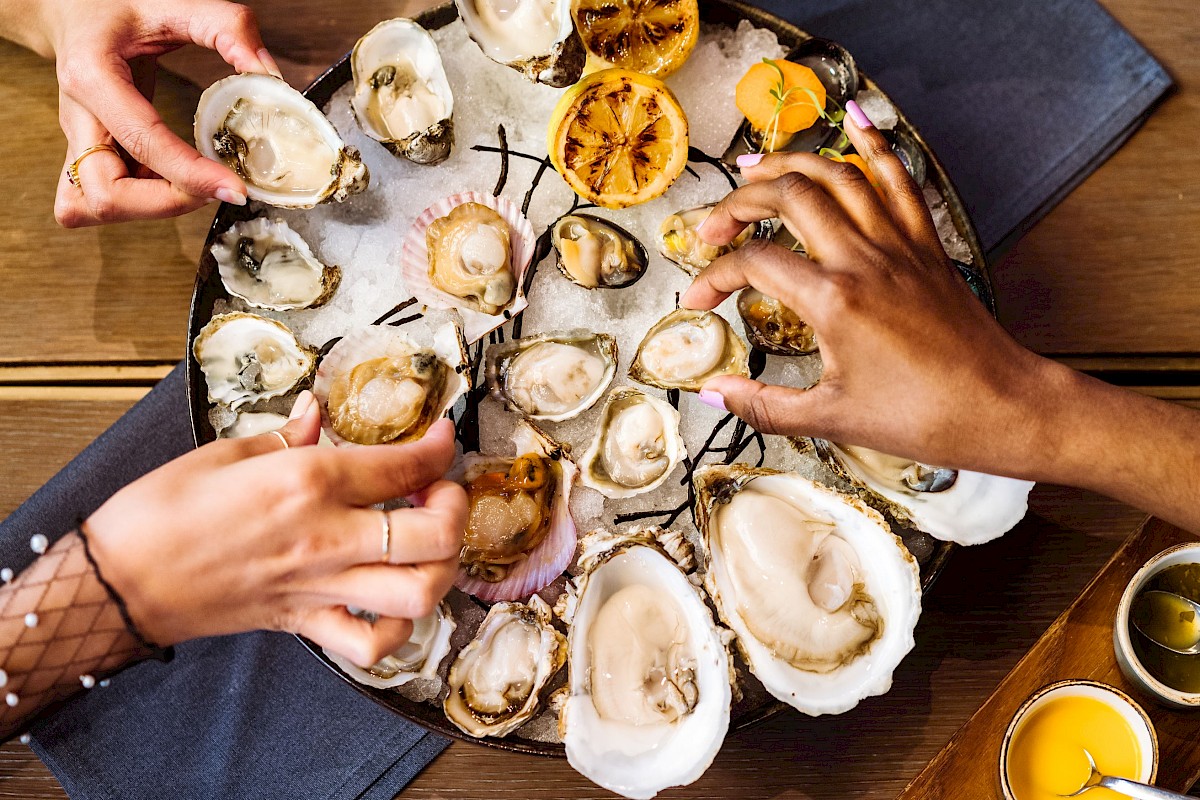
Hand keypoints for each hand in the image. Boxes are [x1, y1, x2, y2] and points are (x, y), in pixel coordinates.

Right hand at [46, 0, 280, 226]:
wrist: (72, 9)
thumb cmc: (118, 6)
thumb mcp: (173, 3)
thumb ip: (227, 28)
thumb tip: (270, 76)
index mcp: (92, 76)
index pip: (142, 142)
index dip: (192, 175)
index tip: (236, 189)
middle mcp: (77, 117)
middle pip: (105, 195)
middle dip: (166, 204)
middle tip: (213, 185)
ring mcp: (75, 141)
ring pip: (90, 207)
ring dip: (147, 210)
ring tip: (190, 184)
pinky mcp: (84, 155)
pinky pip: (96, 201)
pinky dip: (137, 205)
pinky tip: (170, 182)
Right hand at [82, 393, 466, 666]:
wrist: (118, 582)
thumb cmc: (160, 512)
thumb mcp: (224, 451)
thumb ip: (287, 436)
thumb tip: (319, 413)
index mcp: (307, 483)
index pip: (404, 467)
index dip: (438, 449)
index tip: (441, 439)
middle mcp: (326, 539)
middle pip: (435, 534)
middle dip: (455, 508)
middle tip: (438, 491)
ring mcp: (320, 588)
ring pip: (419, 593)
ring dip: (442, 566)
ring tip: (426, 542)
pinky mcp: (305, 624)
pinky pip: (372, 643)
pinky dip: (398, 627)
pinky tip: (392, 598)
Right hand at [682, 110, 1059, 476]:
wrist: (999, 407)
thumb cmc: (922, 417)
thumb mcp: (829, 419)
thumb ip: (762, 406)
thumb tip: (712, 394)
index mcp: (834, 301)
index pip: (753, 264)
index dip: (713, 278)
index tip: (699, 300)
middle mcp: (864, 259)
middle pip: (789, 197)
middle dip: (740, 203)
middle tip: (713, 226)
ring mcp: (898, 245)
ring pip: (837, 175)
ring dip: (789, 163)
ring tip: (754, 167)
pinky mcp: (925, 245)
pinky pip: (898, 178)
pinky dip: (874, 143)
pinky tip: (854, 117)